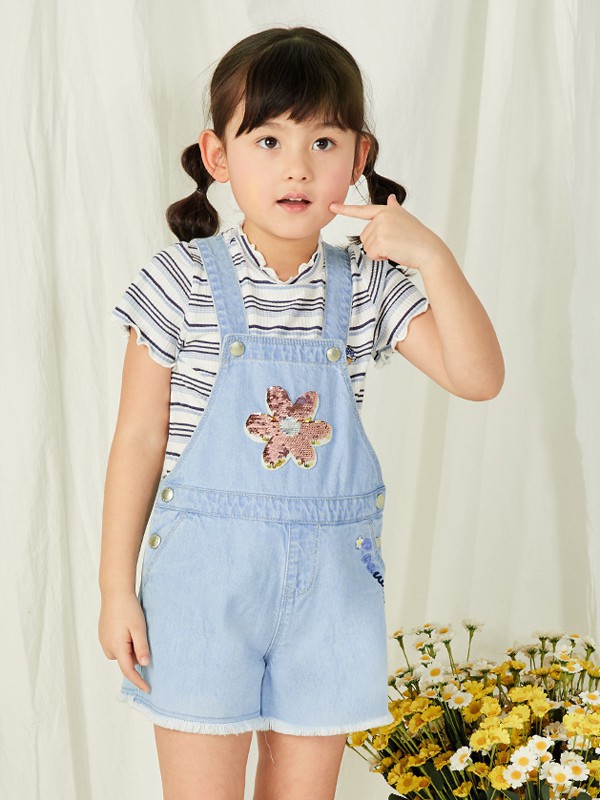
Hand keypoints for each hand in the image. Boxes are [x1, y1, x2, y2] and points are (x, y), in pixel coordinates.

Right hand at [98, 592, 150, 692]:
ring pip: (121, 653)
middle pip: (126, 661)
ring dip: (130, 648)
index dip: (138, 681)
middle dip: (136, 655)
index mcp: (117, 647)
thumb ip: (142, 648)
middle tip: (142, 635)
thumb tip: (144, 665)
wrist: (115, 593)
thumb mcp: (139, 628)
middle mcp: (108, 647)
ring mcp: (104, 641)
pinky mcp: (103, 635)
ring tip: (134, 629)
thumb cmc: (128, 609)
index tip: (148, 689)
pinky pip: (116, 645)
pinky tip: (127, 628)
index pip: (128, 670)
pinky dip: (124, 642)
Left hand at [329, 193, 445, 270]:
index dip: (345, 209)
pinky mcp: (381, 241)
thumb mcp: (405, 218)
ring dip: (379, 251)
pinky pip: (372, 253)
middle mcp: (382, 216)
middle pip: (364, 236)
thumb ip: (394, 209)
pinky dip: (381, 257)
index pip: (362, 210)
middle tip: (394, 243)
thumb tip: (391, 198)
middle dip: (376, 244)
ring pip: (367, 246)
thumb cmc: (417, 236)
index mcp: (386, 210)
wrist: (428, 250)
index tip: (331, 206)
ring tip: (395, 247)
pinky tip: (394, 252)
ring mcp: (381, 228)